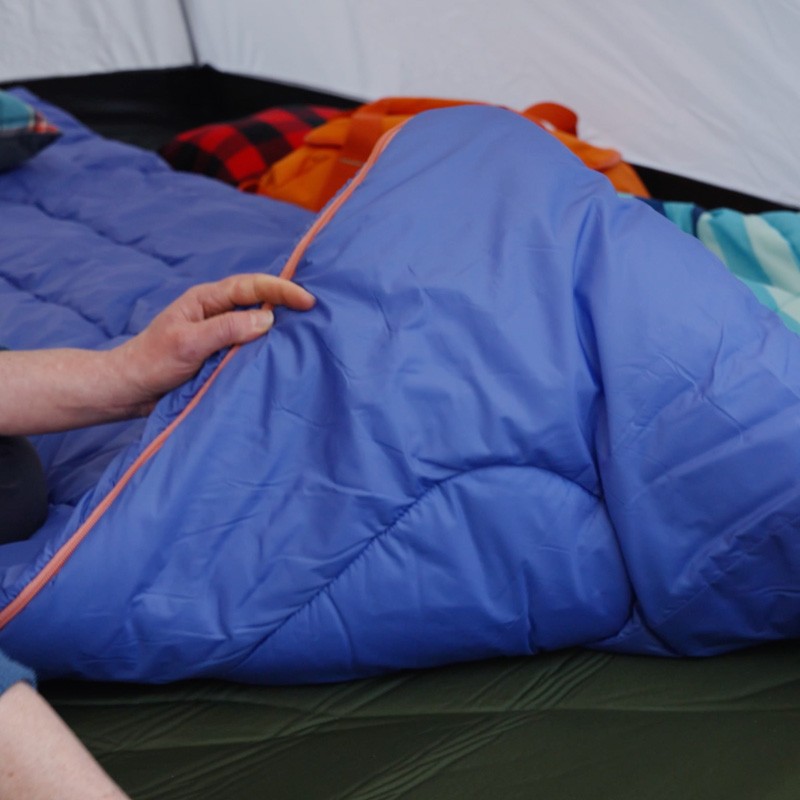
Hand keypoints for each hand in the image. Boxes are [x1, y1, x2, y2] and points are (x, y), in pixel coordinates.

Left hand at [115, 274, 315, 412]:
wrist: (130, 390)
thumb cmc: (152, 362)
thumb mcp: (189, 343)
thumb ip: (226, 329)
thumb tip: (268, 319)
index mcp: (207, 299)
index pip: (251, 287)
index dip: (282, 290)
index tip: (308, 301)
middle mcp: (217, 313)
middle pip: (260, 301)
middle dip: (288, 302)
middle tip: (319, 313)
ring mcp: (220, 335)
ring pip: (258, 324)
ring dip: (281, 327)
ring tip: (309, 332)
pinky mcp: (222, 356)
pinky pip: (251, 347)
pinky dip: (269, 348)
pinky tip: (284, 355)